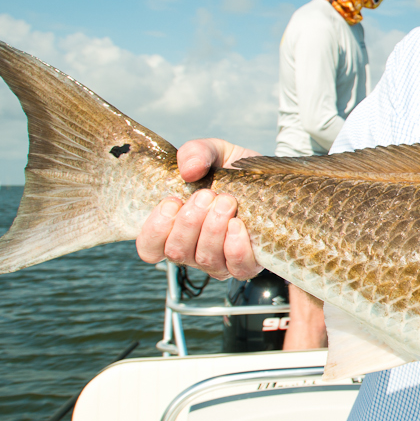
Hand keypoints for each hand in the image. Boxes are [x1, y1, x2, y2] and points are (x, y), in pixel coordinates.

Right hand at [135, 138, 263, 279]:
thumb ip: (196, 153)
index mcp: (174, 229)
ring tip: (227, 201)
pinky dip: (235, 247)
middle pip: (177, 252)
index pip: (148, 248)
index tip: (172, 201)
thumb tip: (189, 169)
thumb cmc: (233, 172)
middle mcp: (192, 250)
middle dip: (190, 222)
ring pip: (205, 259)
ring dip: (213, 229)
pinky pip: (236, 268)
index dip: (155, 229)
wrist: (271, 181)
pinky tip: (237, 225)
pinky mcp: (247, 265)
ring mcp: (219, 262)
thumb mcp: (213, 153)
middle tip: (207, 195)